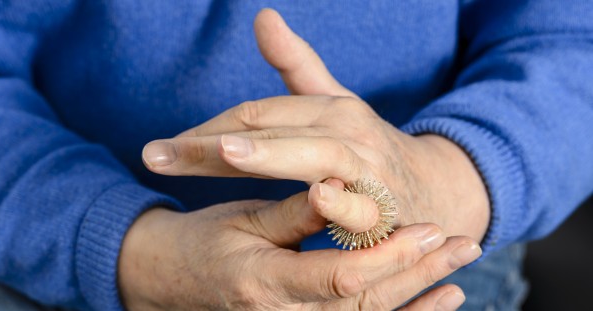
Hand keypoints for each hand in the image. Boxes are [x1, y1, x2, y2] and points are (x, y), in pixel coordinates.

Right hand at [118, 189, 480, 309]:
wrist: (172, 278)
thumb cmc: (204, 243)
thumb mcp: (241, 222)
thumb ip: (291, 213)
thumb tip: (332, 188)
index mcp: (264, 284)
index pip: (340, 278)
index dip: (388, 256)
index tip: (428, 229)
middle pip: (366, 305)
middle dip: (417, 277)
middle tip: (461, 246)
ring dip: (417, 302)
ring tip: (459, 279)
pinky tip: (435, 301)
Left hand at [142, 9, 489, 241]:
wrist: (435, 189)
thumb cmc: (368, 150)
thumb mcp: (335, 106)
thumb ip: (296, 66)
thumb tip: (262, 15)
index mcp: (327, 108)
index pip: (253, 115)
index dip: (204, 129)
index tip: (161, 148)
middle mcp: (344, 131)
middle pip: (270, 130)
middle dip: (211, 145)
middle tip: (157, 154)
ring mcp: (366, 168)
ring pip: (312, 157)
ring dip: (271, 154)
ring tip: (224, 152)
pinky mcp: (385, 210)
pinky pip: (362, 208)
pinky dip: (341, 202)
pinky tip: (319, 197)